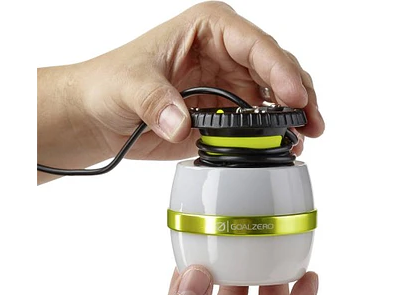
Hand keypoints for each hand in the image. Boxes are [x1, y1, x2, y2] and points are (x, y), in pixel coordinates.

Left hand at [38, 1, 324, 182]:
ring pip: (275, 99)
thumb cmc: (107, 84)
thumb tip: (182, 124)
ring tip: (305, 137)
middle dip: (298, 94)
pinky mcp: (226, 117)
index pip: (254, 44)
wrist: (97, 117)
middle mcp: (226, 56)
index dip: (278, 68)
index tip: (293, 95)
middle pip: (275, 69)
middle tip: (311, 121)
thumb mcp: (128, 85)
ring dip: (292, 118)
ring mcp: (229, 87)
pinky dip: (273, 138)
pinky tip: (284, 149)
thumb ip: (155, 102)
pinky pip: (258, 126)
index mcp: (209, 30)